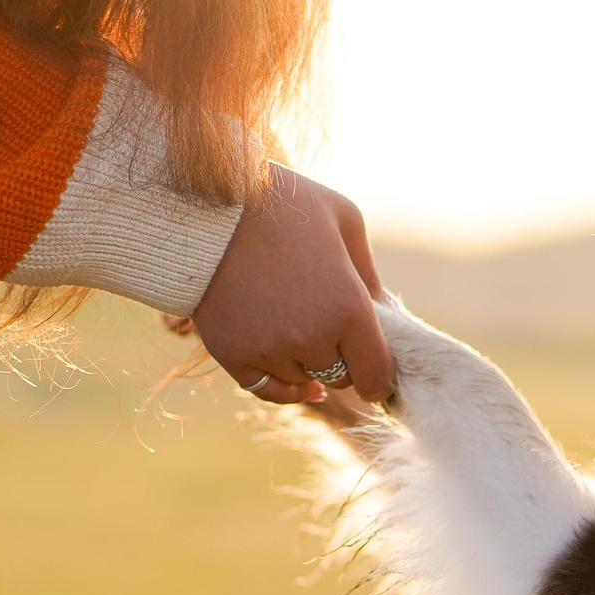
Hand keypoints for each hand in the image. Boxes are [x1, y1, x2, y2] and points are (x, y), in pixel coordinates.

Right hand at [187, 164, 394, 405]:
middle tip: (334, 332)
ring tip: (302, 329)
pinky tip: (297, 378)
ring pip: (305, 381)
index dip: (380, 378)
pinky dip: (285, 387)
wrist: (207, 206)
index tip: (378, 370)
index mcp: (349, 308)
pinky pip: (267, 390)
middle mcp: (311, 338)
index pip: (377, 377)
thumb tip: (387, 313)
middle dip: (344, 359)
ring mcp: (270, 350)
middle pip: (342, 378)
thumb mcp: (345, 221)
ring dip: (309, 363)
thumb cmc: (284, 204)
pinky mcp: (233, 355)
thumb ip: (370, 273)